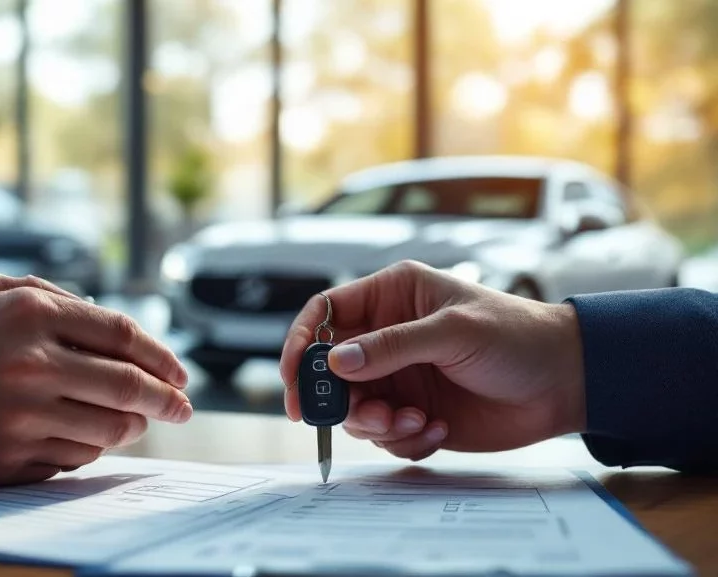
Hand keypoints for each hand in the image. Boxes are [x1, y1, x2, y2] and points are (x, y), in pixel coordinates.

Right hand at [0, 275, 190, 485]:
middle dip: (167, 400)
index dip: (162, 356)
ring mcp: (19, 417)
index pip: (124, 336)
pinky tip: (89, 440)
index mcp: (31, 314)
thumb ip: (51, 296)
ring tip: (138, 424)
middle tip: (184, 408)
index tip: (180, 373)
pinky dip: (90, 450)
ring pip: (107, 430)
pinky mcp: (5, 459)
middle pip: (128, 387)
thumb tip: (109, 324)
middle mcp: (32, 365)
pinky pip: (71, 460)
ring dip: (133, 428)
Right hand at [280, 261, 585, 460]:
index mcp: (392, 297)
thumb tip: (335, 362)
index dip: (302, 343)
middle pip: (330, 369)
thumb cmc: (517, 337)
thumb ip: (391, 346)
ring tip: (415, 423)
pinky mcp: (415, 413)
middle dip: (339, 399)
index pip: (325, 313)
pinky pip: (385, 435)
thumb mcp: (453, 331)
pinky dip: (405, 440)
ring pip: (354, 408)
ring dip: (376, 424)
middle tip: (363, 416)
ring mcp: (400, 377)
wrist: (566, 383)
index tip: (294, 379)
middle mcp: (388, 337)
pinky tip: (439, 429)